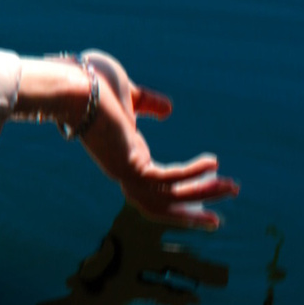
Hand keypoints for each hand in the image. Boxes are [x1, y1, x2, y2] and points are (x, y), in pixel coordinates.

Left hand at [74, 51, 238, 231]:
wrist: (71, 84)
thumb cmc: (91, 85)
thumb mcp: (129, 95)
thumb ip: (148, 104)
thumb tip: (169, 110)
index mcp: (125, 156)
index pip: (155, 187)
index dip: (181, 192)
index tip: (207, 189)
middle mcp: (124, 169)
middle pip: (162, 204)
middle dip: (192, 211)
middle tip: (218, 220)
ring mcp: (124, 170)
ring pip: (168, 197)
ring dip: (201, 195)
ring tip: (231, 188)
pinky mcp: (128, 165)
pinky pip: (166, 179)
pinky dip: (191, 175)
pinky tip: (212, 163)